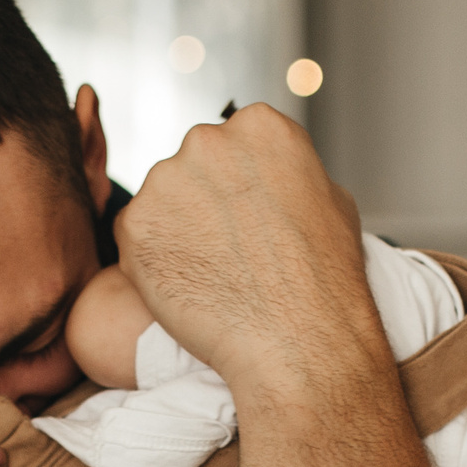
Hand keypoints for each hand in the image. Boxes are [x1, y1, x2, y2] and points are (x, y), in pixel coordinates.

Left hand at [113, 104, 378, 393]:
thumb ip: (289, 174)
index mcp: (260, 126)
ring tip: (212, 274)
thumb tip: (272, 177)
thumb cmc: (324, 280)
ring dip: (174, 231)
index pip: (231, 145)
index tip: (249, 222)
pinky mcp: (135, 224)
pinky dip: (151, 262)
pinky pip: (134, 237)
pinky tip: (188, 287)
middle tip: (228, 252)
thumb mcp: (331, 201)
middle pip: (190, 168)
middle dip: (201, 204)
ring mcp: (166, 180)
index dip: (238, 189)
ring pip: (159, 202)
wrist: (297, 340)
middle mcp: (208, 140)